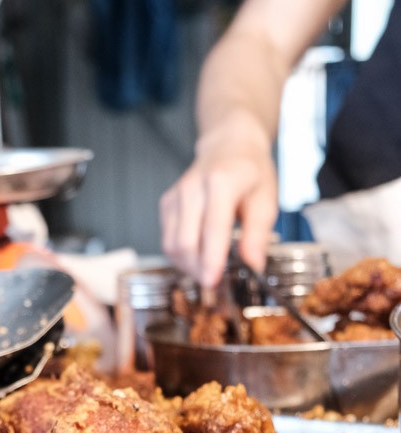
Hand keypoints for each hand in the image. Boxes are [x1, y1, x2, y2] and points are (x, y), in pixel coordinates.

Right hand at [160, 141, 277, 289]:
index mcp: (221, 182)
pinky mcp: (166, 204)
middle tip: (216, 286)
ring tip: (208, 273)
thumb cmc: (250, 173)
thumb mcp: (266, 200)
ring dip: (188, 267)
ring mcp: (175, 196)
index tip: (214, 282)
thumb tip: (252, 267)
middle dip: (198, 270)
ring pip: (172, 246)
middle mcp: (192, 187)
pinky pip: (167, 240)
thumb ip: (258, 235)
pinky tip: (198, 259)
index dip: (211, 259)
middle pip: (185, 242)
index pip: (212, 228)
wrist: (229, 146)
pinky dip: (181, 257)